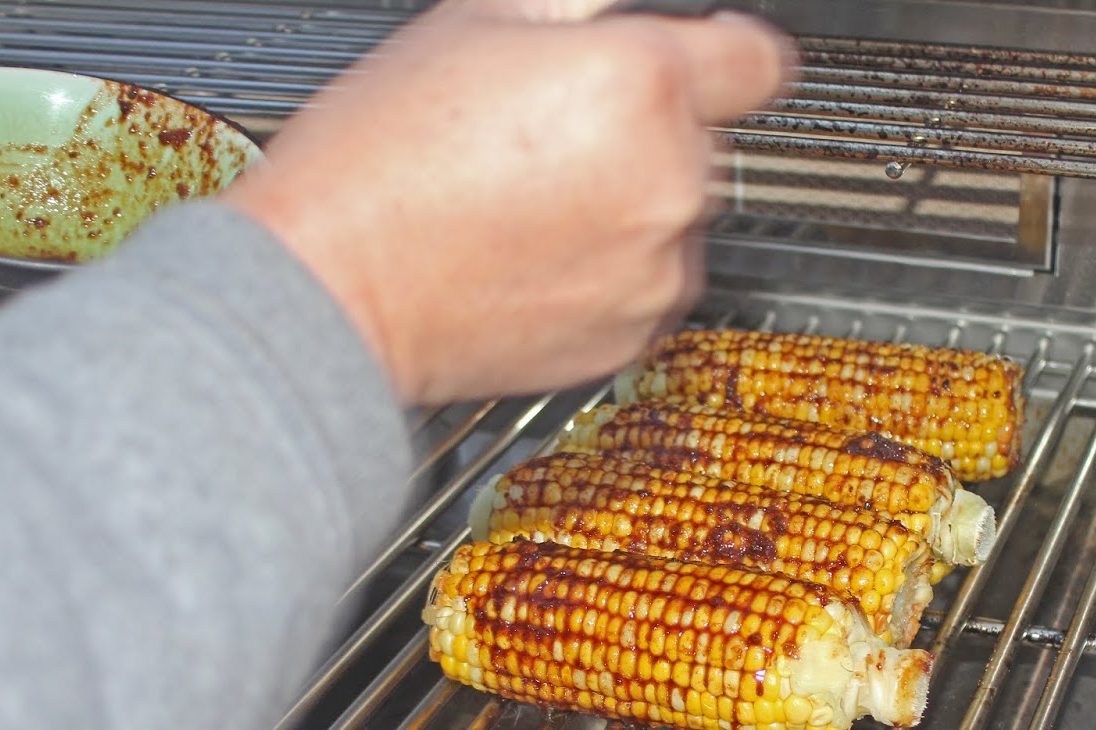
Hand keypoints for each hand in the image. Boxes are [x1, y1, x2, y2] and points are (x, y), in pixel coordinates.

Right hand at [224, 0, 788, 406]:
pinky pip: (645, 283)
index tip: (713, 62)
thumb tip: (609, 16)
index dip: (728, 53)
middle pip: (702, 139)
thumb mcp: (470, 24)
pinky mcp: (634, 332)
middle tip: (552, 138)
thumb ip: (574, 11)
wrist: (337, 287)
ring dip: (628, 205)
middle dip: (645, 132)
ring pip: (673, 216)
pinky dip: (608, 270)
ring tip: (531, 204)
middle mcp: (668, 181)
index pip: (757, 61)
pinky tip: (534, 255)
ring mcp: (655, 266)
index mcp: (640, 86)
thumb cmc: (380, 164)